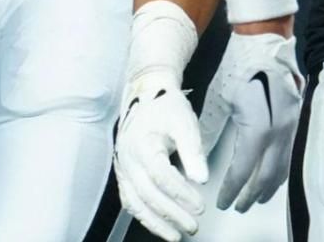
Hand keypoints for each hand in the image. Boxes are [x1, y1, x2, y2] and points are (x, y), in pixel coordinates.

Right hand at [115, 0, 206, 240]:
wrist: (144, 96)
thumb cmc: (165, 107)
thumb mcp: (184, 121)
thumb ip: (193, 150)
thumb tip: (201, 178)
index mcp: (142, 143)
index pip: (160, 174)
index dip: (180, 193)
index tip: (200, 204)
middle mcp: (127, 159)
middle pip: (148, 193)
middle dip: (171, 213)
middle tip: (193, 225)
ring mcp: (123, 169)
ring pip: (135, 202)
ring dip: (156, 222)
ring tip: (176, 235)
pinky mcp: (124, 175)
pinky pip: (131, 201)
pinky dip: (145, 217)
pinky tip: (161, 227)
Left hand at [198, 31, 303, 210]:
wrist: (265, 39)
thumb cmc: (240, 64)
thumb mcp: (220, 98)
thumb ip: (210, 129)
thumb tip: (198, 153)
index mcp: (259, 126)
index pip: (244, 168)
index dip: (232, 188)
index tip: (223, 201)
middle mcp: (280, 129)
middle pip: (268, 174)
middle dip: (252, 194)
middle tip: (239, 207)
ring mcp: (292, 124)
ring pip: (283, 165)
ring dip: (268, 185)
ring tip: (255, 197)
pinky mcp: (296, 118)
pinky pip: (289, 152)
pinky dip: (279, 168)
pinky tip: (271, 173)